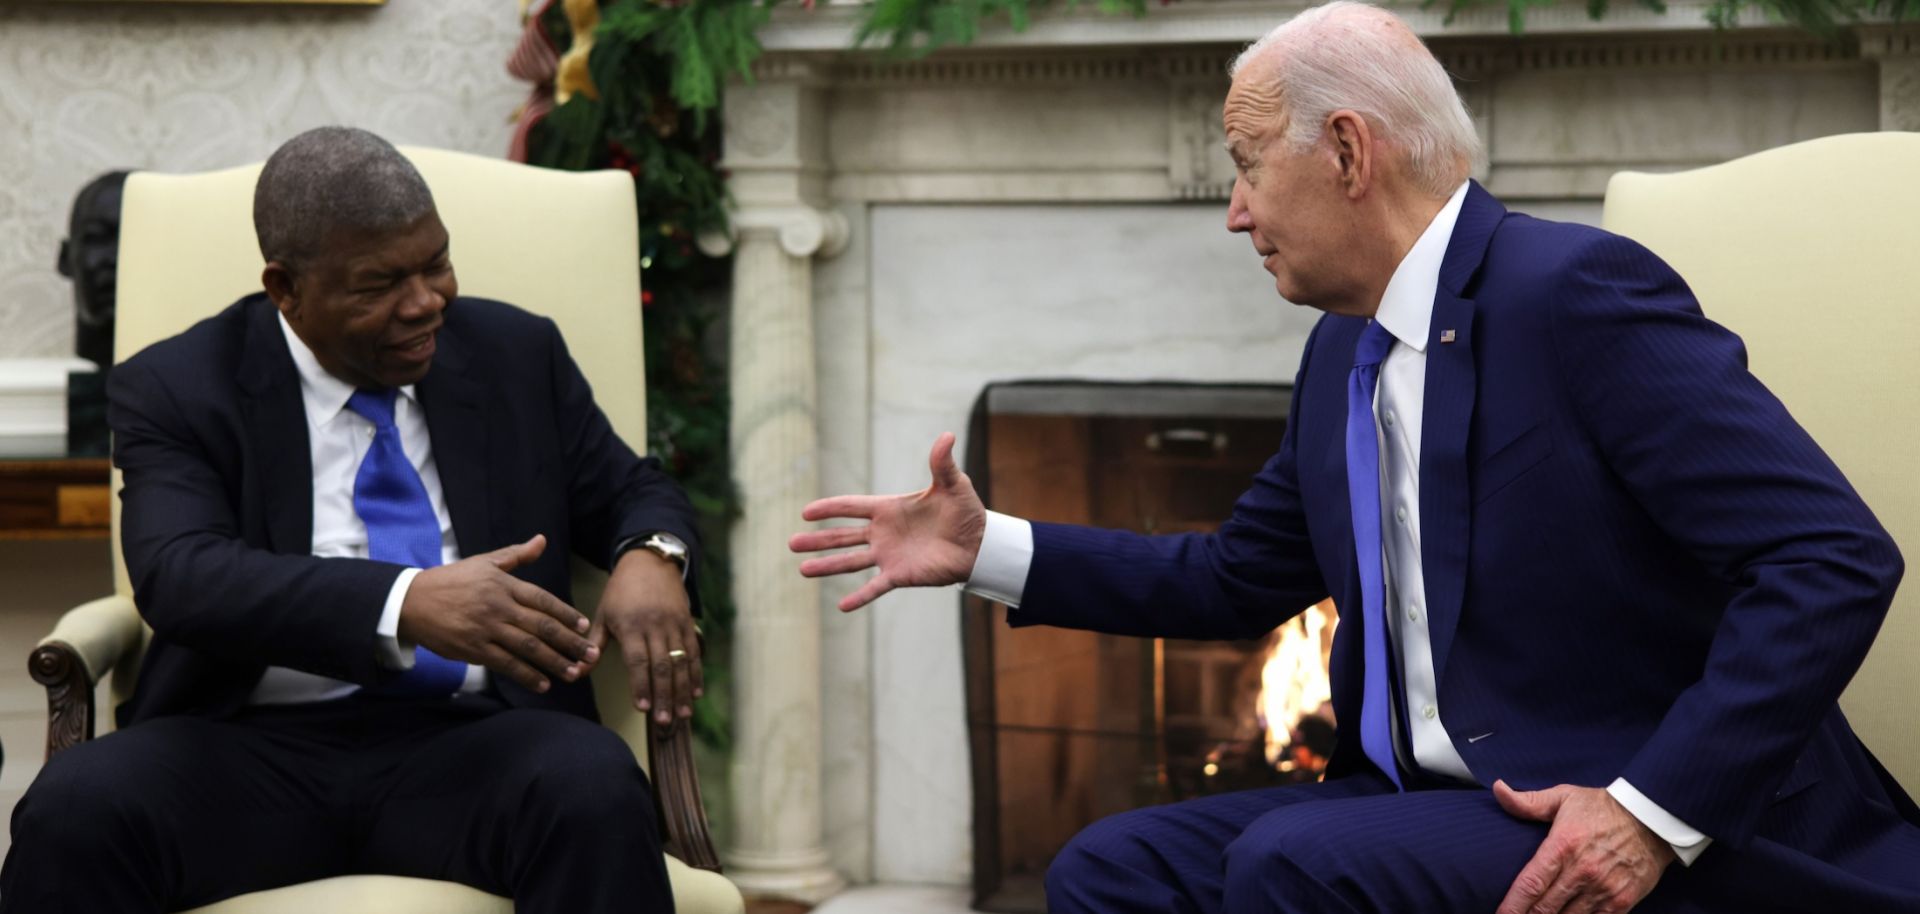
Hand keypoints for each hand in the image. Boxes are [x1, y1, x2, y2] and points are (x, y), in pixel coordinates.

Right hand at [398, 534, 596, 693]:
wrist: (411, 602)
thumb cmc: (452, 580)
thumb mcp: (484, 562)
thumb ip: (516, 555)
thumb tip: (542, 540)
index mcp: (504, 585)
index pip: (542, 600)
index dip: (566, 614)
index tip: (583, 627)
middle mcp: (499, 606)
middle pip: (541, 626)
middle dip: (569, 642)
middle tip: (591, 655)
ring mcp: (486, 629)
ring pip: (527, 648)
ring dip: (554, 662)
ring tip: (575, 673)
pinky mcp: (473, 649)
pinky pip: (506, 664)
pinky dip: (526, 675)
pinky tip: (543, 683)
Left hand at [589, 547, 699, 726]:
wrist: (650, 561)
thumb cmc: (620, 590)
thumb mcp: (602, 613)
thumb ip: (593, 644)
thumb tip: (578, 672)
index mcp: (631, 625)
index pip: (638, 660)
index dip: (641, 685)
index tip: (642, 708)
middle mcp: (655, 626)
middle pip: (662, 666)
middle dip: (664, 696)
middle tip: (664, 722)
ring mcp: (674, 624)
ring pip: (681, 662)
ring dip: (682, 690)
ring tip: (682, 714)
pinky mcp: (687, 623)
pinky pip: (694, 651)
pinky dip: (696, 673)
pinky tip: (695, 693)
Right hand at [790, 432, 986, 610]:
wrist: (979, 544)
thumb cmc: (965, 511)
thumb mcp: (953, 485)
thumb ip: (942, 463)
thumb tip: (946, 436)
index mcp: (889, 509)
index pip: (852, 507)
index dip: (829, 508)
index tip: (806, 512)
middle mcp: (883, 533)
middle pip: (843, 536)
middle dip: (817, 539)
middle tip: (791, 543)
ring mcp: (889, 555)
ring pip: (851, 561)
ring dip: (827, 566)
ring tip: (802, 569)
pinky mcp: (900, 575)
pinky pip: (875, 587)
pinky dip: (860, 596)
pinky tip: (842, 605)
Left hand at [1494, 780, 1675, 913]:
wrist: (1653, 819)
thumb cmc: (1603, 808)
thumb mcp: (1564, 796)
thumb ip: (1529, 801)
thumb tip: (1498, 789)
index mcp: (1563, 846)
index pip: (1531, 883)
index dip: (1512, 905)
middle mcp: (1582, 871)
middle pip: (1545, 908)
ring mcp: (1603, 890)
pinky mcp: (1622, 902)